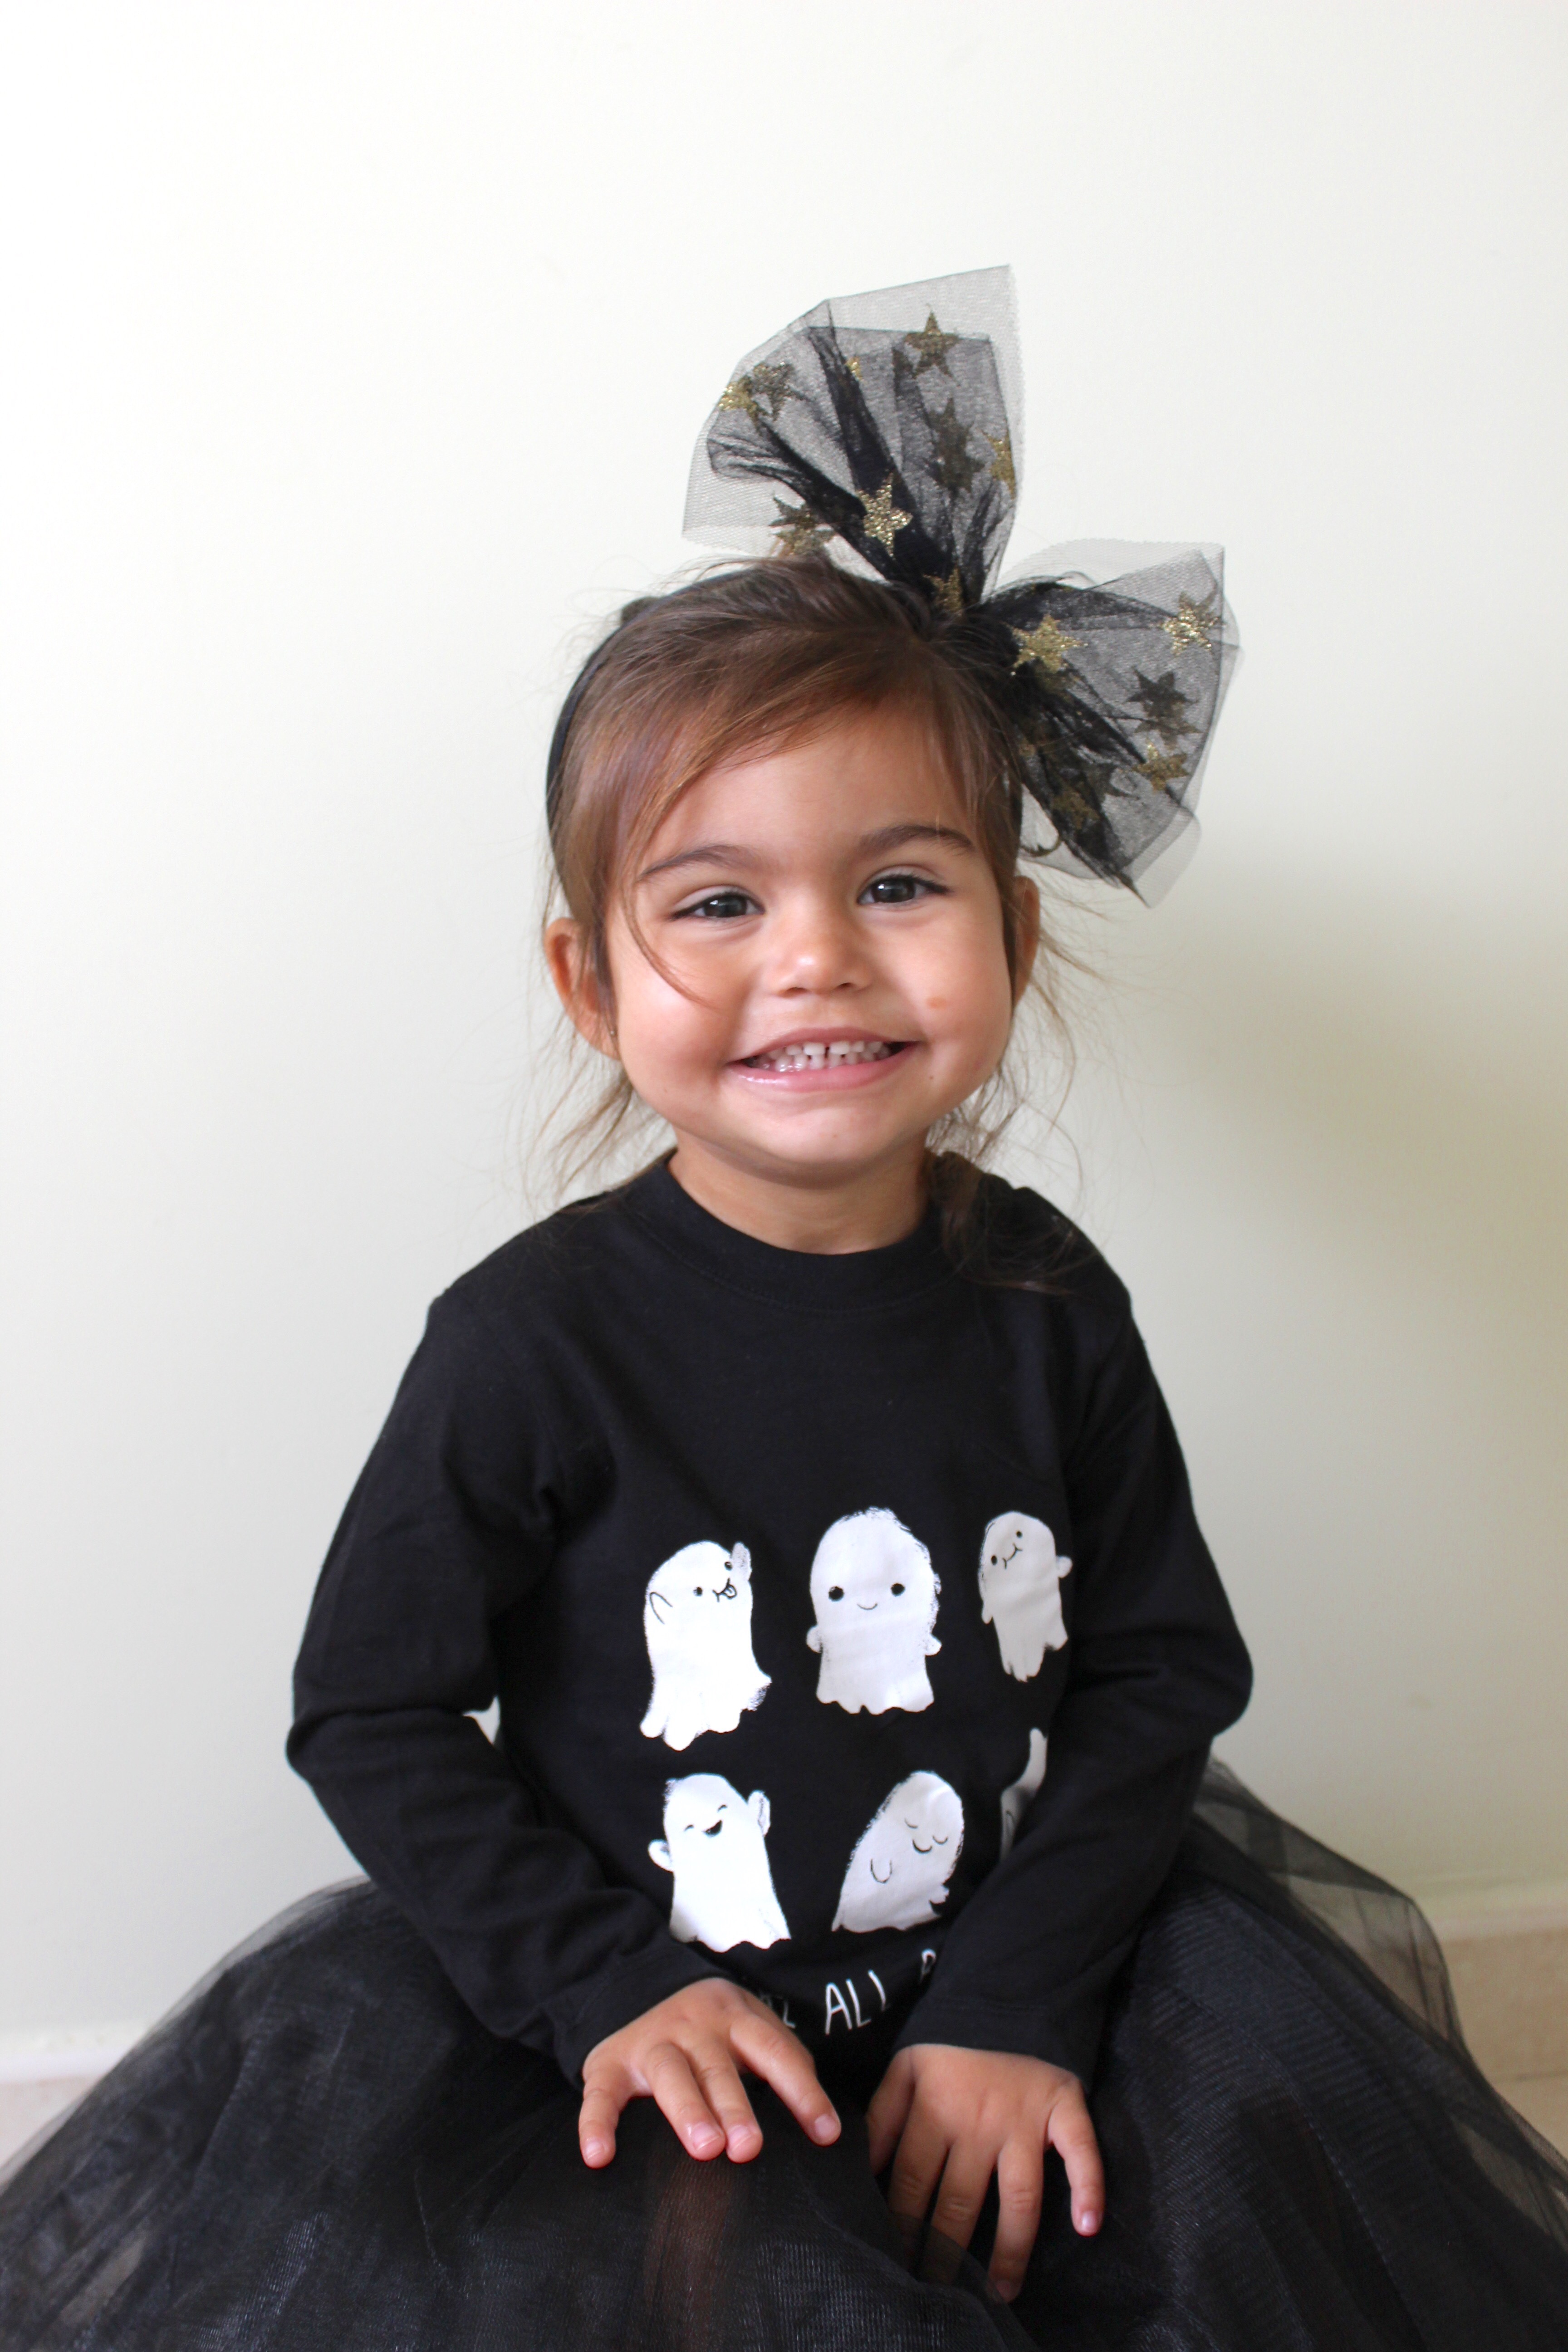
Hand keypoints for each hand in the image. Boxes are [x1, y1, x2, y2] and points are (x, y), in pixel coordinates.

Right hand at [580, 1977, 840, 2167]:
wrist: (636, 1988)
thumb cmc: (712, 2030)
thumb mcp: (749, 2029)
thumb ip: (784, 2063)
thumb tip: (825, 2126)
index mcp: (735, 2018)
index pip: (775, 2052)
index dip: (802, 2092)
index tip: (825, 2134)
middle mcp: (693, 2027)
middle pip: (719, 2067)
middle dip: (736, 2107)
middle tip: (750, 2148)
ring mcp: (649, 2043)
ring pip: (670, 2075)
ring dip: (688, 2111)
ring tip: (706, 2149)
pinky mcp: (608, 2065)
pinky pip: (600, 2094)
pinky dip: (596, 2124)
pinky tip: (599, 2157)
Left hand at [867, 2043, 1102, 2301]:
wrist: (1004, 2007)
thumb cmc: (950, 2055)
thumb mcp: (904, 2073)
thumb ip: (880, 2120)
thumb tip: (861, 2171)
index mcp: (934, 2106)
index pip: (913, 2181)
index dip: (904, 2225)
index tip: (898, 2262)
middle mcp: (979, 2117)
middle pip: (962, 2201)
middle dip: (949, 2252)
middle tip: (942, 2291)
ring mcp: (1024, 2117)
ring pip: (1019, 2195)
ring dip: (1011, 2249)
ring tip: (1002, 2292)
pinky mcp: (1064, 2108)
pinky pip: (1081, 2151)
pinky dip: (1089, 2187)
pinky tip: (1086, 2226)